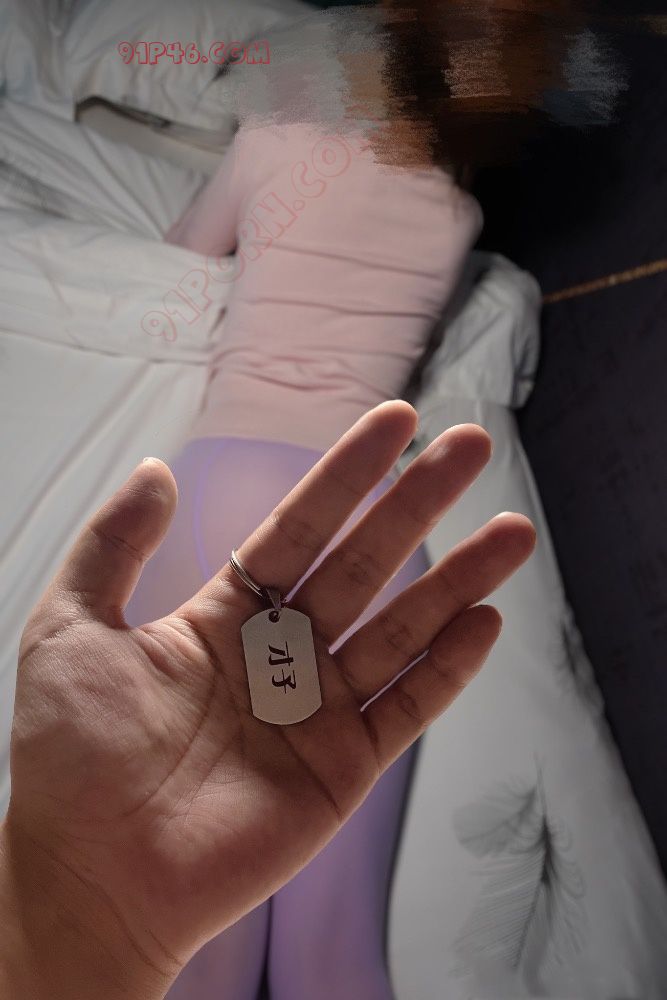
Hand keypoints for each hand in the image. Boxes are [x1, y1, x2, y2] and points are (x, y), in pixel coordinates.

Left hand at [0, 401, 534, 998]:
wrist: (91, 877)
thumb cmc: (69, 758)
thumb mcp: (71, 625)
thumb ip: (113, 544)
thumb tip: (154, 469)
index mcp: (226, 615)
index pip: (301, 526)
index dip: (348, 474)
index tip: (395, 422)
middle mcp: (282, 653)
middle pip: (366, 563)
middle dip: (419, 503)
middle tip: (470, 447)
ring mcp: (318, 709)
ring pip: (402, 628)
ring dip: (458, 579)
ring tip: (511, 531)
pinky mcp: (344, 767)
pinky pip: (406, 707)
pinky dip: (447, 668)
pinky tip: (484, 621)